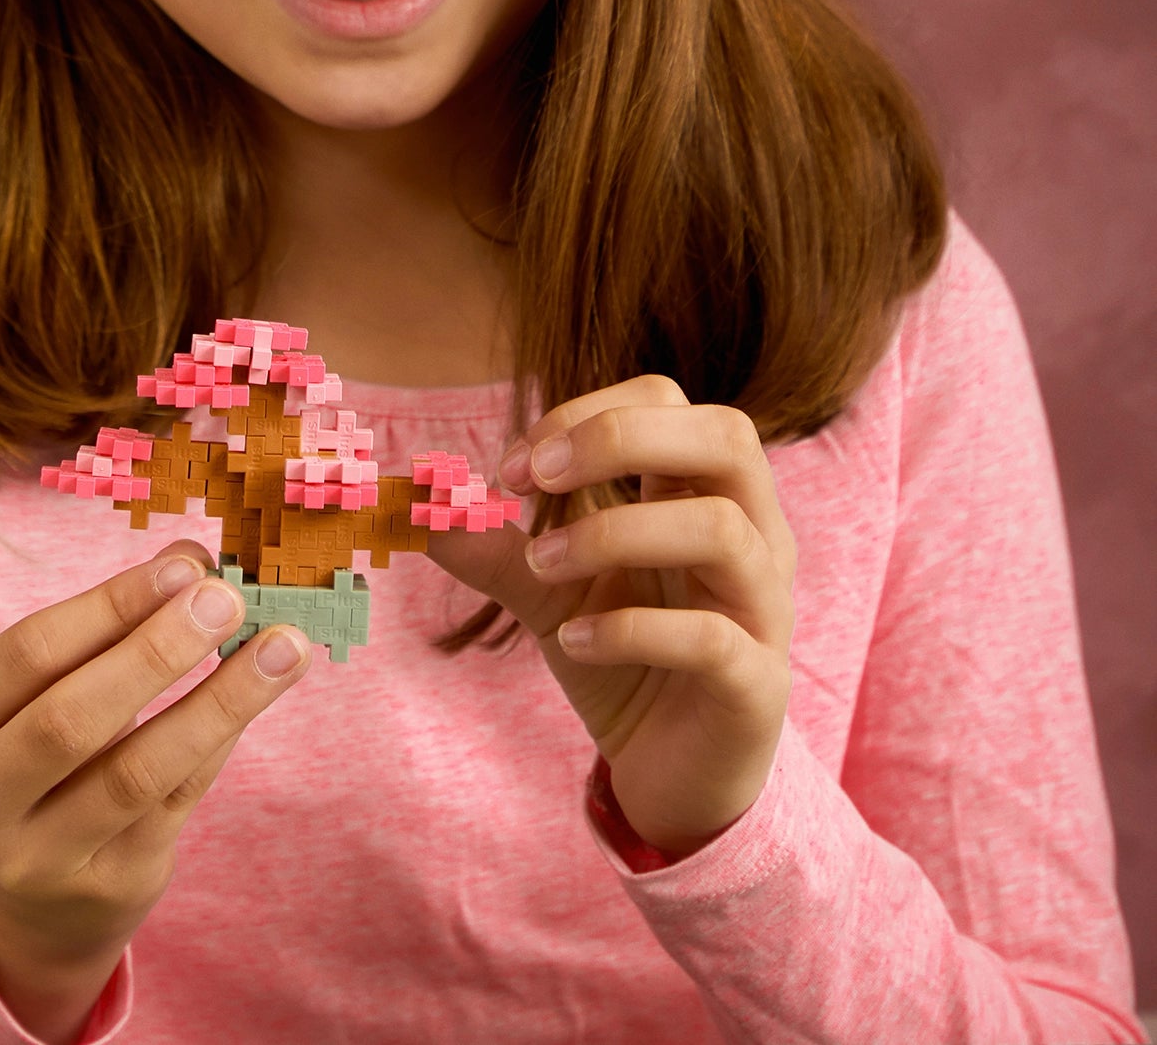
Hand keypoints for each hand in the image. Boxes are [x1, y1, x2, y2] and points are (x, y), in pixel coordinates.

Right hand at [0, 541, 309, 1035]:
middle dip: (155, 652)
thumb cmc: (41, 754)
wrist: (30, 899)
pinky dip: (221, 739)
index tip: (184, 566)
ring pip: (135, 773)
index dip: (110, 605)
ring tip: (280, 647)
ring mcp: (38, 860)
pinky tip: (261, 692)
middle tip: (226, 599)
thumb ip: (105, 629)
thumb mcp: (40, 691)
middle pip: (69, 720)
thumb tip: (194, 562)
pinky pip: (176, 802)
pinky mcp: (106, 889)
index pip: (27, 654)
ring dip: (217, 701)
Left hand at [429, 377, 795, 858]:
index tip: (510, 469)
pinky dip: (629, 630)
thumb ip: (491, 543)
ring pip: (720, 529)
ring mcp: (765, 606)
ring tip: (540, 565)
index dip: (583, 415)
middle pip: (726, 436)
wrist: (672, 776)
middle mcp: (755, 533)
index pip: (665, 401)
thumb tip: (414, 497)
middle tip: (533, 478)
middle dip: (619, 438)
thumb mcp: (549, 589)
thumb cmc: (624, 656)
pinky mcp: (757, 683)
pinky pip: (709, 637)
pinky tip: (573, 642)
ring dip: (612, 533)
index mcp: (707, 490)